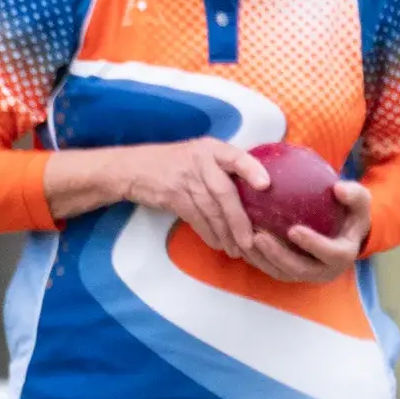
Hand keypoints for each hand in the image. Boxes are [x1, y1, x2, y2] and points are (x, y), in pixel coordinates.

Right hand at [117, 138, 269, 258]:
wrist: (133, 168)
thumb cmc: (177, 163)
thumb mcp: (201, 155)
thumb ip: (224, 167)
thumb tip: (259, 191)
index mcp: (212, 149)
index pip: (236, 156)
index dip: (252, 169)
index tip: (266, 185)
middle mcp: (201, 161)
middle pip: (224, 193)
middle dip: (239, 220)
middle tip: (251, 242)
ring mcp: (186, 179)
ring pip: (211, 210)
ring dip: (225, 234)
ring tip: (237, 249)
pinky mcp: (173, 196)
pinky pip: (195, 219)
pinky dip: (208, 234)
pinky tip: (218, 244)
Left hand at [243, 179, 374, 284]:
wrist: (344, 233)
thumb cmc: (350, 213)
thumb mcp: (359, 202)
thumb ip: (354, 195)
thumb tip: (339, 188)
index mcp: (343, 255)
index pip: (330, 254)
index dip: (312, 244)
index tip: (293, 229)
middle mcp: (324, 271)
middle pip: (299, 269)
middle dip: (277, 255)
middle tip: (259, 236)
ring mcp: (306, 275)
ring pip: (281, 272)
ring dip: (262, 259)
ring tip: (245, 239)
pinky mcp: (291, 274)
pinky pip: (271, 269)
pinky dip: (256, 258)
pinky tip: (241, 241)